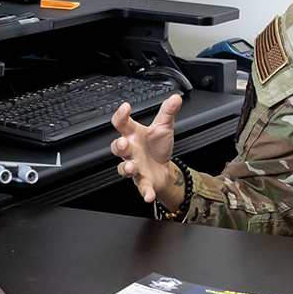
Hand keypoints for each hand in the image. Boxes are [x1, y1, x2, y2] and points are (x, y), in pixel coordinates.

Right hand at [109, 94, 185, 213]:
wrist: (163, 168)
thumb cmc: (157, 147)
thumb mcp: (164, 127)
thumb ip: (167, 112)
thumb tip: (175, 98)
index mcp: (133, 135)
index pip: (122, 124)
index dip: (121, 116)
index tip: (125, 108)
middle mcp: (131, 151)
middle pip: (117, 147)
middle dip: (118, 145)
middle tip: (124, 142)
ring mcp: (135, 167)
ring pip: (124, 168)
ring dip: (126, 168)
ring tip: (132, 167)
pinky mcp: (143, 181)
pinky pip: (141, 187)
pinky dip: (144, 192)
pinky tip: (148, 195)